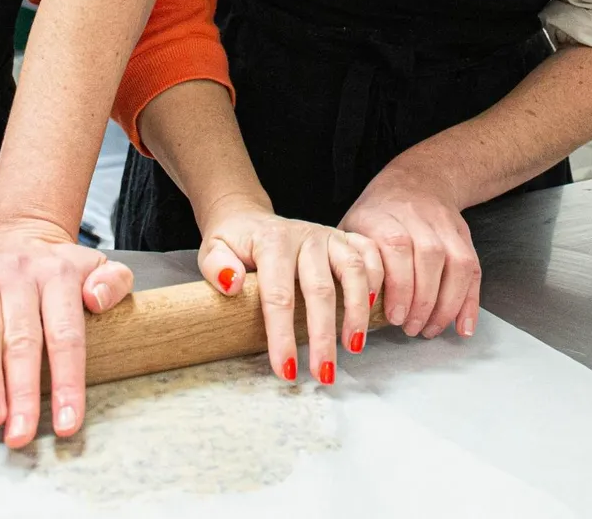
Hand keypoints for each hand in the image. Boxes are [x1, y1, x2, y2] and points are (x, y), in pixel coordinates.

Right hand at [0, 219, 132, 448]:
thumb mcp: (98, 267)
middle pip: (23, 339)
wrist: (16, 238)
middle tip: (20, 432)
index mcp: (60, 274)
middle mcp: (21, 273)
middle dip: (22, 392)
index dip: (66, 382)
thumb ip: (114, 283)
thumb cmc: (57, 269)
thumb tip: (98, 300)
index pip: (66, 335)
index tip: (66, 423)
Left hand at [198, 197, 382, 384]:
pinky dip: (378, 280)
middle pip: (320, 289)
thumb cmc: (234, 242)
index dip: (283, 335)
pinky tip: (375, 308)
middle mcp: (305, 236)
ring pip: (354, 270)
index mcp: (272, 242)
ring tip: (353, 347)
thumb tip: (231, 284)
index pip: (279, 295)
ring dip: (357, 311)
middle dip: (324, 336)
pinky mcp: (345, 238)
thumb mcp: (213, 249)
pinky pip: (371, 254)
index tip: (286, 369)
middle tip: (323, 373)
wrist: (249, 219)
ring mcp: (329, 236)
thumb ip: (216, 265)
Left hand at [341, 157, 480, 339]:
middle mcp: (417, 217)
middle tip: (410, 328)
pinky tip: (462, 326)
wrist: (417, 180)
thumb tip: (342, 305)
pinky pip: (473, 269)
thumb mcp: (352, 226)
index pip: (395, 246)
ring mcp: (444, 225)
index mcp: (383, 215)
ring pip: (456, 263)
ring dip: (446, 304)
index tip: (393, 316)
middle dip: (423, 301)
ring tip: (430, 329)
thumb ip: (349, 261)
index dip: (398, 285)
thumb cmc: (378, 213)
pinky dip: (470, 301)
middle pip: (429, 257)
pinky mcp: (464, 235)